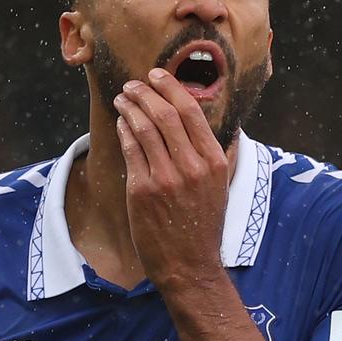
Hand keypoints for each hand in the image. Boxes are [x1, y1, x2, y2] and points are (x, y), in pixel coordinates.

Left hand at [114, 68, 229, 286]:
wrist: (189, 265)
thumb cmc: (203, 224)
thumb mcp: (220, 186)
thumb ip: (215, 154)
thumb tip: (210, 125)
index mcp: (214, 161)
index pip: (191, 112)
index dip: (170, 88)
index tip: (157, 75)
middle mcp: (192, 167)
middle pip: (165, 114)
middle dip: (145, 92)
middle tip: (133, 84)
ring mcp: (166, 178)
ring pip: (144, 128)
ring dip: (130, 107)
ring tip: (122, 98)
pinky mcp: (143, 191)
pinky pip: (131, 150)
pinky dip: (124, 130)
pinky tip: (121, 122)